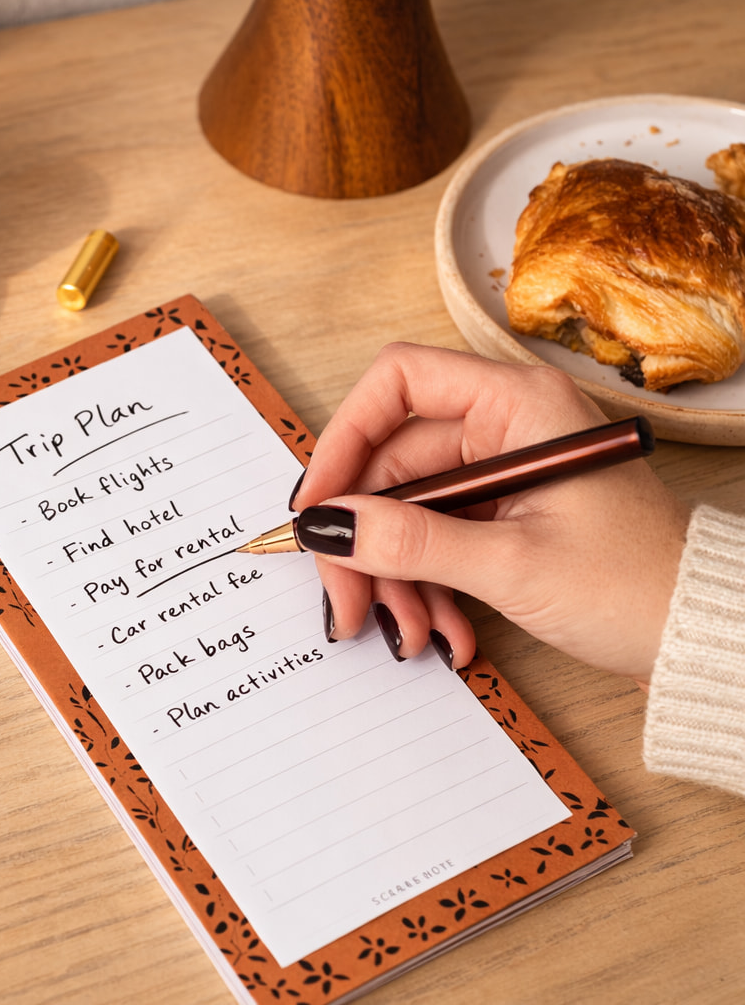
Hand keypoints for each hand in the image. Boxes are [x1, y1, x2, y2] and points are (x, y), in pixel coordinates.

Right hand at [293, 343, 689, 681]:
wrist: (703, 640)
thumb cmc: (638, 587)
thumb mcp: (511, 564)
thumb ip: (410, 541)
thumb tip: (326, 527)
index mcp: (518, 405)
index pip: (399, 383)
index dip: (345, 438)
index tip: (319, 506)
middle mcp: (506, 427)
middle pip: (391, 464)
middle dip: (364, 540)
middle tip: (346, 602)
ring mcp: (502, 475)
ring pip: (406, 511)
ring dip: (394, 577)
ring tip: (407, 633)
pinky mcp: (503, 518)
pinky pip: (434, 542)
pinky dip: (425, 588)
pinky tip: (442, 633)